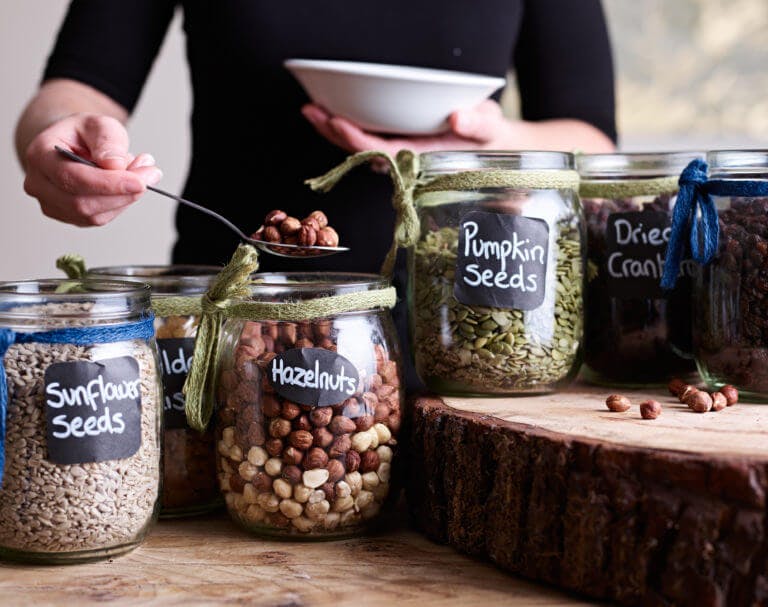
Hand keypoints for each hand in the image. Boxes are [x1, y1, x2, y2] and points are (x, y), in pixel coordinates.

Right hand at [23, 113, 162, 226]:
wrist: (73, 144)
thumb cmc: (83, 134)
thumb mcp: (99, 124)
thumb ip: (108, 141)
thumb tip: (115, 165)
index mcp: (40, 155)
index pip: (72, 178)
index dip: (108, 184)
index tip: (139, 182)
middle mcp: (39, 183)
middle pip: (82, 203)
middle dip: (123, 193)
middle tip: (151, 175)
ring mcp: (52, 203)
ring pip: (94, 215)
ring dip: (125, 198)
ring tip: (141, 174)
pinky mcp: (68, 216)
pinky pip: (99, 219)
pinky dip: (120, 204)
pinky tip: (128, 186)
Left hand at [301, 99, 615, 164]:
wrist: (523, 161)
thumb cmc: (509, 152)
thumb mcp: (502, 135)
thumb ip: (484, 126)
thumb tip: (461, 118)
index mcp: (429, 163)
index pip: (383, 153)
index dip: (354, 138)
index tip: (331, 120)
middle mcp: (416, 163)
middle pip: (368, 152)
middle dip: (336, 133)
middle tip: (309, 109)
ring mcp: (415, 158)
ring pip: (371, 148)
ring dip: (342, 130)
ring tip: (315, 109)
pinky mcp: (419, 150)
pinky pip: (384, 140)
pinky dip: (362, 127)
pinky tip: (346, 114)